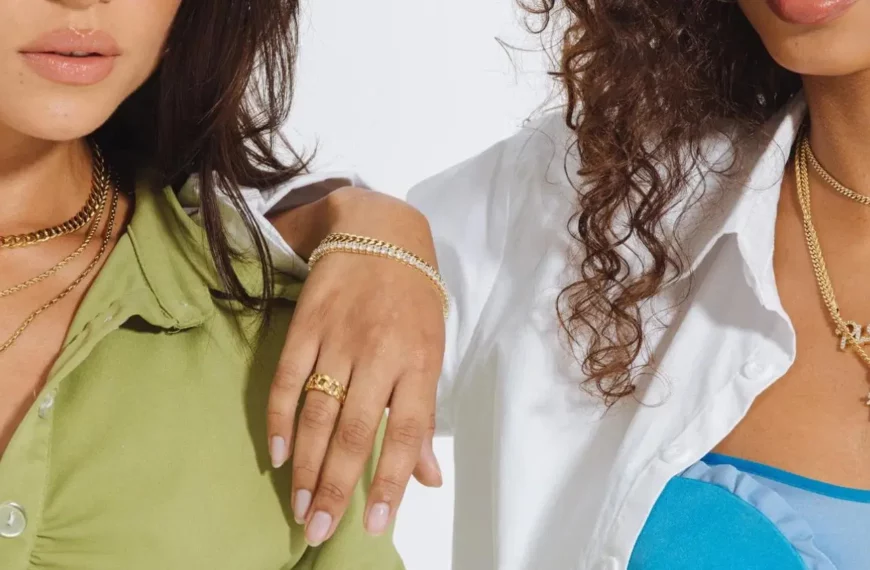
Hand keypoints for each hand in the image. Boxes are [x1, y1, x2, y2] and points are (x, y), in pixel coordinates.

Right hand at [266, 187, 445, 545]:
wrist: (380, 231)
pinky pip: (288, 378)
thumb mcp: (432, 351)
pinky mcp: (307, 324)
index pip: (406, 432)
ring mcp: (339, 338)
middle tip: (319, 528)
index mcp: (419, 363)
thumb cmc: (413, 299)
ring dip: (306, 465)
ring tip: (299, 506)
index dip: (392, 480)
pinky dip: (280, 418)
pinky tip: (277, 455)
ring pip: (318, 412)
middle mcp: (379, 353)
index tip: (377, 523)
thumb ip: (423, 415)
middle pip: (353, 431)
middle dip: (336, 486)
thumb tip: (427, 478)